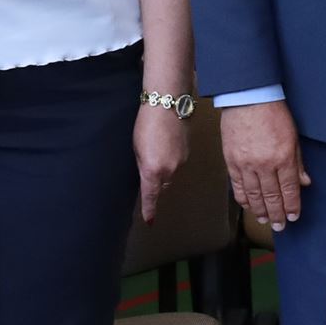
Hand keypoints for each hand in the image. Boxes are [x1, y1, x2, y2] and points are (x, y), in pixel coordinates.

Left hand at [134, 102, 186, 221]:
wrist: (168, 103)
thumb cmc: (147, 123)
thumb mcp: (137, 148)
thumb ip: (142, 166)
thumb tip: (146, 176)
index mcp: (153, 170)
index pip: (151, 196)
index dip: (149, 210)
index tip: (149, 221)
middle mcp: (170, 170)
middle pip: (163, 185)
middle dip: (156, 180)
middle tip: (147, 162)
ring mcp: (181, 161)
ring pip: (171, 173)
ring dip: (163, 167)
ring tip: (156, 146)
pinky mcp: (188, 152)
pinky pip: (178, 162)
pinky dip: (171, 157)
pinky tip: (166, 142)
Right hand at [221, 99, 309, 229]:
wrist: (248, 98)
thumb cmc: (274, 113)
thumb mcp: (293, 136)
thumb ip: (298, 162)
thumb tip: (304, 182)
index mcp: (283, 158)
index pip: (289, 190)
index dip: (291, 206)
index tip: (293, 216)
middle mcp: (265, 165)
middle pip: (271, 196)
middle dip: (277, 214)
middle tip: (279, 226)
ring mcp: (246, 164)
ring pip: (253, 195)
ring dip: (260, 210)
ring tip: (264, 219)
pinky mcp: (232, 161)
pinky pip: (238, 186)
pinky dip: (243, 199)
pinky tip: (248, 206)